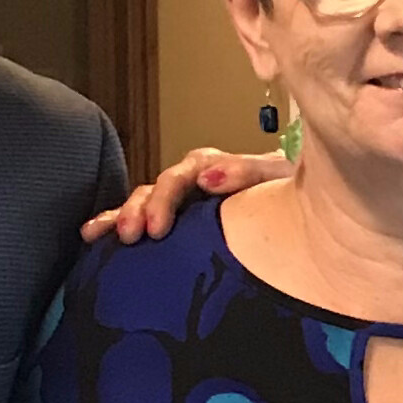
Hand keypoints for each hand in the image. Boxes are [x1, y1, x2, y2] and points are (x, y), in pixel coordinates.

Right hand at [81, 147, 292, 243]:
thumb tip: (208, 178)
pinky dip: (114, 223)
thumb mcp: (278, 180)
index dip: (170, 194)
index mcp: (218, 167)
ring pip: (144, 202)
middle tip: (133, 234)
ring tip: (104, 234)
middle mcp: (194, 182)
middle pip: (160, 187)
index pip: (188, 171)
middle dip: (143, 208)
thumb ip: (248, 173)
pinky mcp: (174, 227)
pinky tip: (91, 235)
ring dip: (123, 215)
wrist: (311, 220)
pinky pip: (140, 221)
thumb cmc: (295, 196)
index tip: (160, 224)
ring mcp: (183, 205)